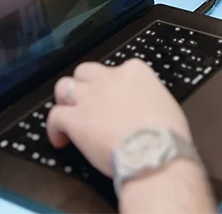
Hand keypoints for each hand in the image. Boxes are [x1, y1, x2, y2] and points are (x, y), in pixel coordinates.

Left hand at [47, 59, 191, 176]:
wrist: (155, 153)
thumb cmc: (167, 135)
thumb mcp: (164, 104)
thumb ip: (147, 97)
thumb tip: (143, 107)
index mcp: (135, 72)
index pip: (116, 68)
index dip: (112, 85)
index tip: (113, 98)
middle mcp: (109, 79)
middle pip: (86, 72)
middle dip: (84, 85)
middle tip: (86, 102)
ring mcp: (90, 97)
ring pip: (64, 86)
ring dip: (65, 99)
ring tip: (68, 113)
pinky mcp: (76, 119)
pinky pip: (54, 116)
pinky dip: (54, 128)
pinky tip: (60, 139)